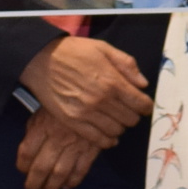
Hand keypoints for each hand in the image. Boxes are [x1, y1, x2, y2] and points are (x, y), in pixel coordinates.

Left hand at [14, 111, 107, 188]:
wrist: (95, 95)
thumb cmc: (66, 102)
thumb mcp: (44, 109)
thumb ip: (34, 129)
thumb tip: (28, 152)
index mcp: (43, 126)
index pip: (26, 152)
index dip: (22, 166)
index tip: (22, 170)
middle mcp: (57, 137)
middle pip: (41, 168)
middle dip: (34, 184)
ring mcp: (75, 144)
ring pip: (60, 173)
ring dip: (52, 187)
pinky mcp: (91, 148)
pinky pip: (81, 170)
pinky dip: (73, 181)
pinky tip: (67, 185)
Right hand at [17, 34, 151, 146]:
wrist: (41, 59)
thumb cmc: (75, 52)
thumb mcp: (104, 48)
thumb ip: (127, 65)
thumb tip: (143, 84)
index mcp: (113, 81)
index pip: (141, 104)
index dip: (146, 106)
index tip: (143, 104)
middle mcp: (102, 100)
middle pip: (131, 119)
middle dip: (134, 115)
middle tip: (128, 110)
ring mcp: (86, 113)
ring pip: (116, 131)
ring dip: (120, 127)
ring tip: (115, 119)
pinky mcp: (73, 122)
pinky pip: (98, 139)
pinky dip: (107, 140)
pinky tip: (108, 134)